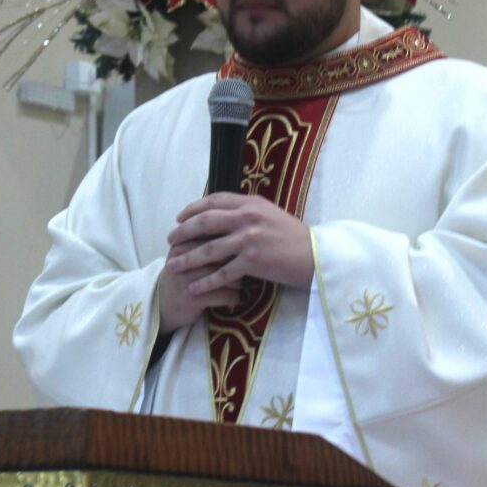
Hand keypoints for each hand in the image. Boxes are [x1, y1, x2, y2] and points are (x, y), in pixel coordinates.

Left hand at [157, 193, 312, 331]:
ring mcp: (249, 239)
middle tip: (169, 240)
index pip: (214, 200)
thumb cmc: (294, 238)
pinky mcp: (253, 261)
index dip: (193, 209)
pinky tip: (193, 287)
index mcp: (251, 203)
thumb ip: (247, 212)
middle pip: (205, 222)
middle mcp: (247, 217)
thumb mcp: (270, 215)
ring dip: (187, 258)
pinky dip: (205, 281)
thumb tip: (225, 213)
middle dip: (183, 232)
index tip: (180, 217)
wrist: (316, 256)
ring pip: (208, 249)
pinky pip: (222, 273)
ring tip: (172, 265)